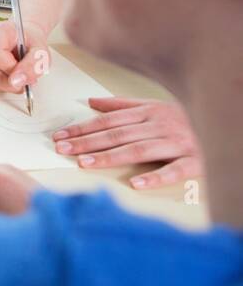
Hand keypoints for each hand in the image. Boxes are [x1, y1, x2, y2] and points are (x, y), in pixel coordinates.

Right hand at [0, 17, 50, 92]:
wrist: (20, 37)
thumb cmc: (28, 41)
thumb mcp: (40, 51)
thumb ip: (32, 66)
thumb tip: (17, 82)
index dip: (8, 69)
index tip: (22, 75)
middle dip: (11, 81)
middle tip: (25, 77)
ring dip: (6, 83)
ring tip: (15, 71)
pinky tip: (5, 72)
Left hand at [51, 97, 201, 188]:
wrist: (224, 121)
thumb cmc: (185, 117)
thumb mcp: (154, 105)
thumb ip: (122, 105)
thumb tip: (91, 102)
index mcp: (148, 112)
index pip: (108, 121)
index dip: (82, 128)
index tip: (60, 136)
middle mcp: (160, 125)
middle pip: (117, 135)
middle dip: (87, 142)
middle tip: (62, 149)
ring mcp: (177, 142)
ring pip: (139, 149)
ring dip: (110, 157)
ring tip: (85, 163)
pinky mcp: (196, 160)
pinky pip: (174, 170)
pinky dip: (156, 176)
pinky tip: (136, 184)